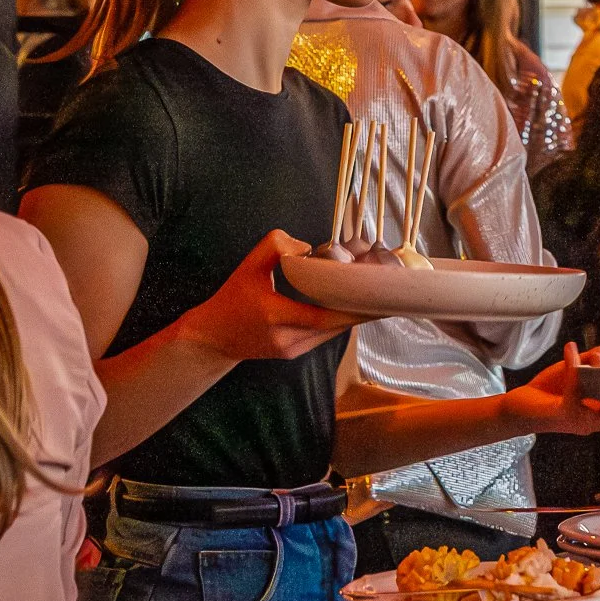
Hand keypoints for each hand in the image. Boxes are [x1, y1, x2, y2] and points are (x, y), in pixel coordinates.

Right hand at [178, 230, 364, 361]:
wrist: (212, 337)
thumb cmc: (232, 299)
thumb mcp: (248, 266)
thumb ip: (275, 247)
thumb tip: (309, 248)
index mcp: (274, 315)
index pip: (323, 316)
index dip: (353, 308)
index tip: (377, 296)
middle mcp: (286, 338)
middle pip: (335, 326)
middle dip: (362, 311)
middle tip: (388, 294)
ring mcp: (292, 350)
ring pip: (333, 332)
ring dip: (353, 316)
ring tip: (375, 298)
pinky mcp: (294, 353)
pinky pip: (324, 335)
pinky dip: (338, 321)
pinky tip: (353, 307)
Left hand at [504, 343, 599, 432]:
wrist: (518, 407)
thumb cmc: (552, 390)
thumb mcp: (580, 370)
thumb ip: (597, 359)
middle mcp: (597, 421)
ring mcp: (582, 421)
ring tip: (594, 358)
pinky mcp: (563, 415)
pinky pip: (574, 392)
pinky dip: (574, 366)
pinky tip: (570, 350)